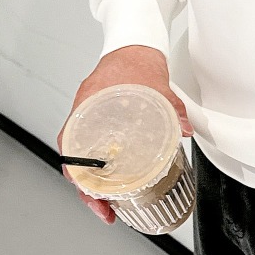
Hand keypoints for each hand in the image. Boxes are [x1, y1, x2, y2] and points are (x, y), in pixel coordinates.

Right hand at [57, 44, 192, 224]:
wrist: (133, 42)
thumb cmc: (134, 60)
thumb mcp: (155, 84)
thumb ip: (171, 107)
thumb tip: (184, 127)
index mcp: (88, 108)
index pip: (71, 146)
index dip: (78, 175)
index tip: (90, 194)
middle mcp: (85, 118)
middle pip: (77, 162)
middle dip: (88, 191)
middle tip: (105, 211)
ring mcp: (92, 122)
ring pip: (86, 160)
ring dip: (96, 185)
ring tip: (112, 206)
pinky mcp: (103, 125)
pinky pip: (97, 151)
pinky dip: (105, 171)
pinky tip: (119, 183)